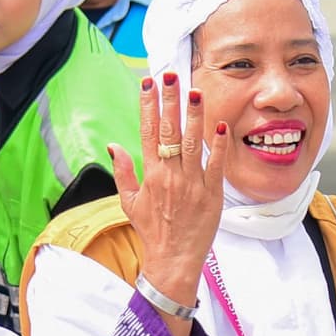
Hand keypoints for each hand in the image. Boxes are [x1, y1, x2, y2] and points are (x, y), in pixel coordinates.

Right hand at [109, 72, 230, 310]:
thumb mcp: (129, 203)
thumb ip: (123, 172)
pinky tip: (221, 124)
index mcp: (150, 176)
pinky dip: (219, 145)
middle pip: (169, 131)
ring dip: (194, 116)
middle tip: (171, 75)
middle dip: (170, 101)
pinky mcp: (212, 194)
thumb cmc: (152, 231)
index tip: (148, 84)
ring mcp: (192, 184)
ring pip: (194, 143)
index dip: (147, 106)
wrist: (173, 260)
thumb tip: (114, 146)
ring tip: (195, 91)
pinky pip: (217, 165)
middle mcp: (170, 176)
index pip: (147, 132)